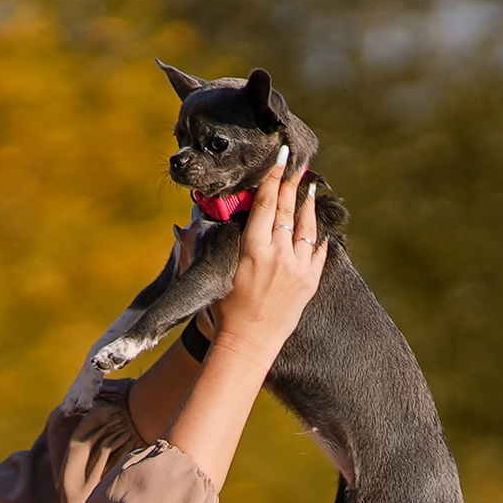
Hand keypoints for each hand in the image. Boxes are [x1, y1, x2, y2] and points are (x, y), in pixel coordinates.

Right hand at [212, 148, 326, 358]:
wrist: (246, 346)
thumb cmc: (221, 313)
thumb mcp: (209, 277)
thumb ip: (196, 250)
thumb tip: (184, 228)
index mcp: (252, 249)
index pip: (265, 202)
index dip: (273, 176)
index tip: (280, 156)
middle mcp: (278, 254)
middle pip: (287, 208)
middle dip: (292, 182)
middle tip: (296, 163)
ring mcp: (297, 268)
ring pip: (307, 226)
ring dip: (308, 204)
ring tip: (310, 188)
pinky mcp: (309, 282)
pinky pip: (318, 251)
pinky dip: (318, 235)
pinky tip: (317, 226)